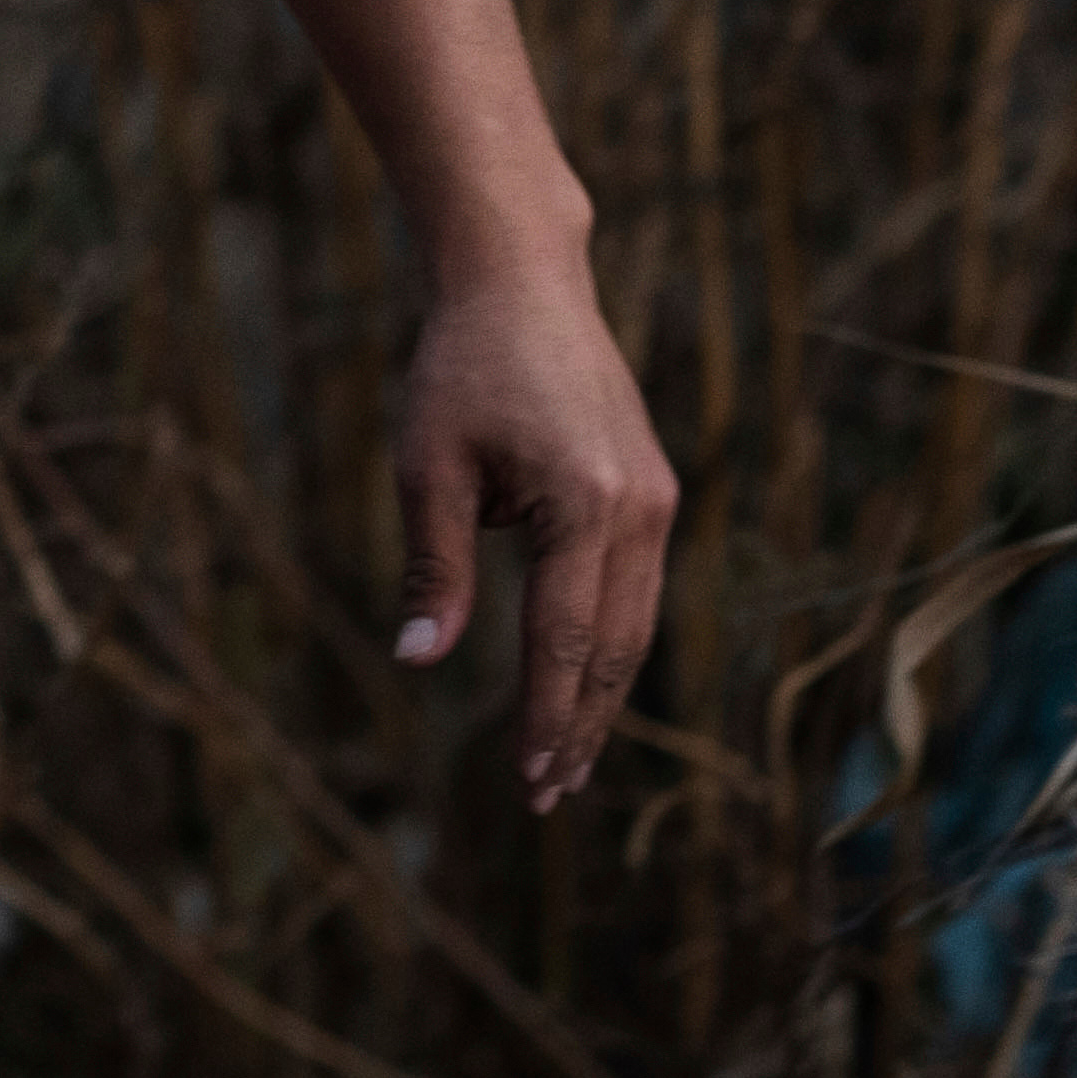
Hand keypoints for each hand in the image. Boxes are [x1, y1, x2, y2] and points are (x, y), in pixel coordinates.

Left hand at [389, 263, 676, 811]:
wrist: (522, 283)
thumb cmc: (459, 367)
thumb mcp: (427, 467)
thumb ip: (434, 567)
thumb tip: (420, 659)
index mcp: (585, 505)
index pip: (566, 641)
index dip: (549, 717)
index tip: (531, 781)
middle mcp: (640, 509)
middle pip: (616, 648)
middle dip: (585, 725)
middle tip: (551, 794)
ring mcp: (657, 499)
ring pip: (637, 624)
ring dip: (604, 693)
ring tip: (570, 758)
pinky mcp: (653, 489)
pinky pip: (638, 587)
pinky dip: (613, 641)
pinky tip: (585, 681)